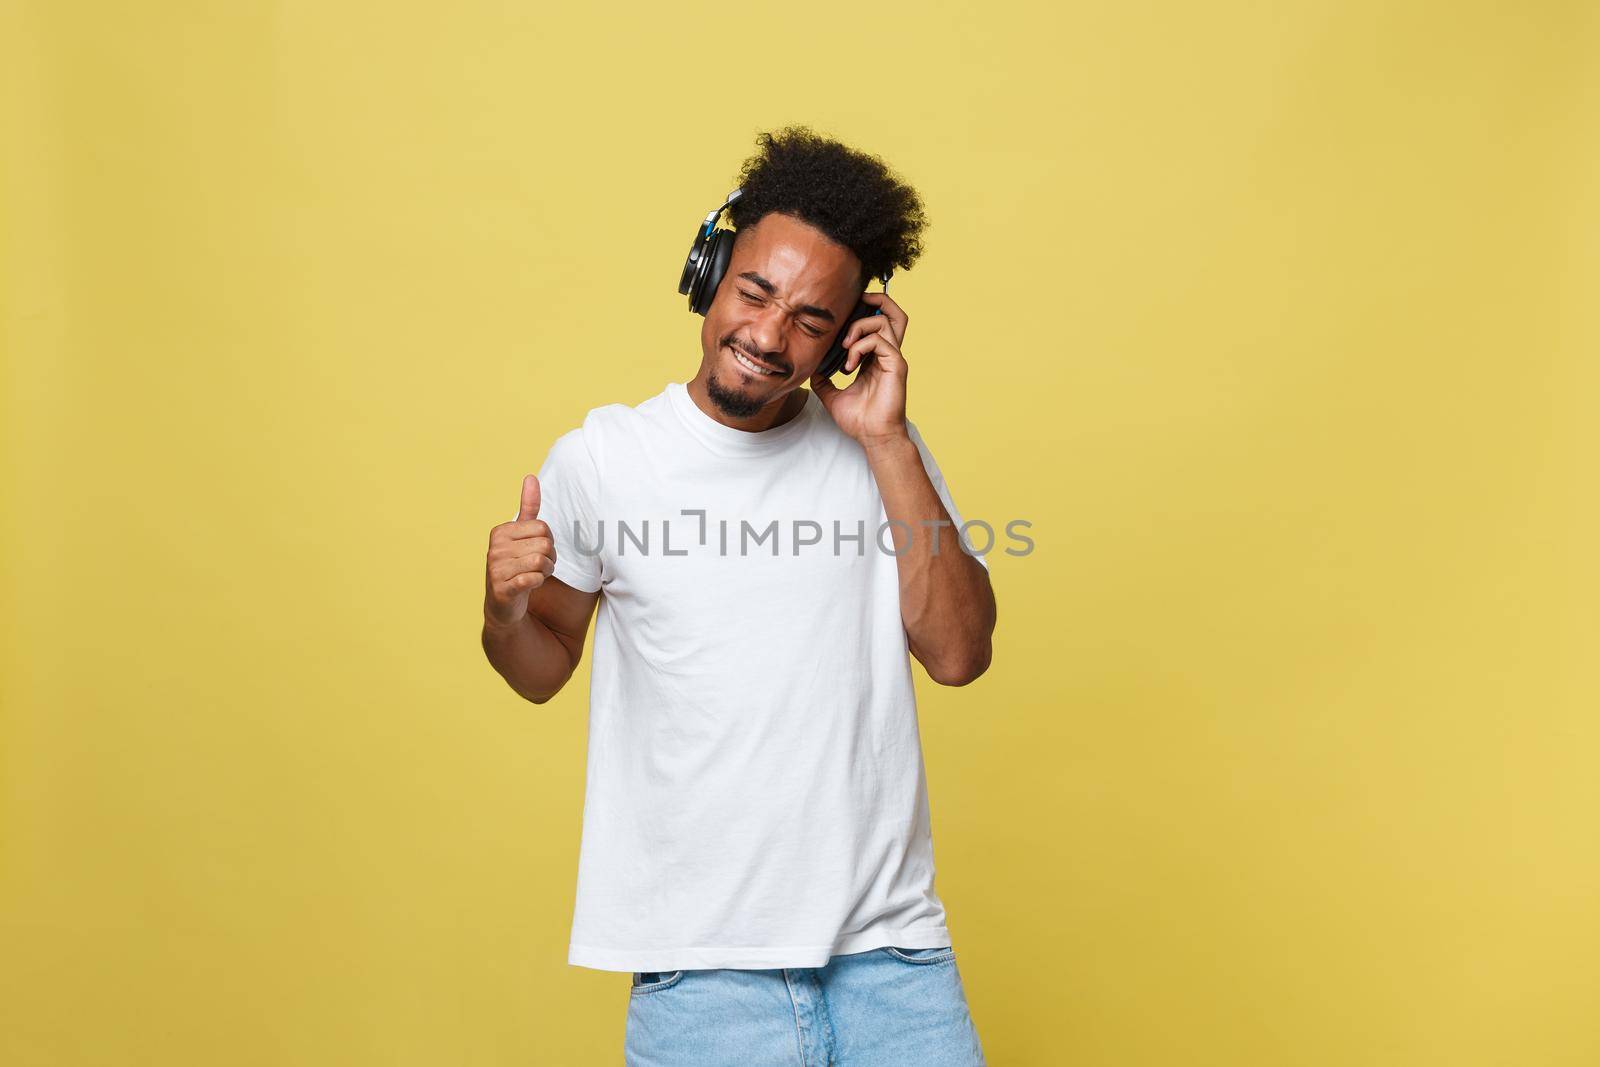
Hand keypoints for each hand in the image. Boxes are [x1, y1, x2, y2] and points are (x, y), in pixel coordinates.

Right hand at [484, 474, 555, 627]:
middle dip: (549, 558)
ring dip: (545, 572)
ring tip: (534, 576)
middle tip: (537, 567)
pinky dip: (538, 582)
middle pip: (545, 544)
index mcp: (501, 531)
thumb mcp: (521, 536)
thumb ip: (528, 508)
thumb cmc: (516, 567)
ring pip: (542, 561)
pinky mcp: (502, 589)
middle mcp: (495, 548)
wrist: (504, 606)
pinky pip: (533, 578)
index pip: (543, 527)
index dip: (548, 542)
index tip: (536, 552)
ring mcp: (496, 569)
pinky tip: (529, 586)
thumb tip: (530, 477)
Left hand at [809, 291, 911, 447]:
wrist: (872, 437)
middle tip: (853, 306)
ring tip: (845, 346)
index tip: (841, 316)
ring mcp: (893, 358)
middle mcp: (887, 353)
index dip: (862, 311)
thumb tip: (810, 369)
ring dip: (858, 328)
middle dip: (874, 301)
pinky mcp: (896, 365)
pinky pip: (879, 341)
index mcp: (875, 357)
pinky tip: (849, 364)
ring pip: (883, 321)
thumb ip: (823, 379)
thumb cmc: (859, 420)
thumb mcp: (832, 395)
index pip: (876, 322)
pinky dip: (860, 347)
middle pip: (892, 312)